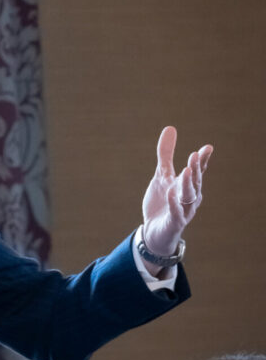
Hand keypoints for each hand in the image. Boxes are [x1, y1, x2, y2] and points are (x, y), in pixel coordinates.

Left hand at [141, 126, 211, 260]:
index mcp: (188, 186)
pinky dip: (173, 203)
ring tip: (187, 170)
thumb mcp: (161, 176)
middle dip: (196, 169)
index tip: (207, 148)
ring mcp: (183, 211)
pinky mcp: (174, 223)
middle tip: (195, 155)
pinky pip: (176, 213)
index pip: (198, 171)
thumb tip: (170, 128)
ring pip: (188, 197)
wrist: (153, 232)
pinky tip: (170, 192)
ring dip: (188, 184)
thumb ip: (166, 155)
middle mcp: (189, 198)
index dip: (203, 161)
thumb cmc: (161, 203)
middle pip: (195, 182)